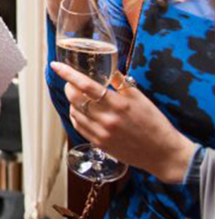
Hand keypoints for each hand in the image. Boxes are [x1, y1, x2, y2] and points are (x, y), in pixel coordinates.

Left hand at [51, 61, 196, 182]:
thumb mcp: (141, 98)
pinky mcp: (99, 144)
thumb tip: (108, 70)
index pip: (86, 85)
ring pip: (74, 112)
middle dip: (69, 87)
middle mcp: (107, 119)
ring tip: (80, 97)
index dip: (68, 74)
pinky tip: (82, 112)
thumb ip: (121, 84)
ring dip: (73, 102)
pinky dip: (76, 116)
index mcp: (118, 104)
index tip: (56, 65)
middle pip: (74, 98)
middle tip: (72, 83)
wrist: (162, 152)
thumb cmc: (154, 123)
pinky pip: (79, 126)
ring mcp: (101, 133)